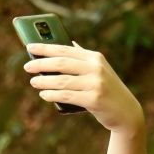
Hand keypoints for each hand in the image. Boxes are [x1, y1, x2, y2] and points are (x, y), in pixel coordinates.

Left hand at [23, 42, 144, 137]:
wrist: (125, 111)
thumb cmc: (106, 89)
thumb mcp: (98, 70)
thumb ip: (82, 58)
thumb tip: (67, 43)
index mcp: (94, 57)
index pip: (65, 49)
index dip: (45, 48)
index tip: (29, 47)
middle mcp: (96, 68)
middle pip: (61, 63)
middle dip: (41, 64)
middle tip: (27, 67)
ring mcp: (95, 84)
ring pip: (62, 81)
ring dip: (44, 81)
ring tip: (33, 82)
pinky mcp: (94, 99)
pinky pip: (67, 96)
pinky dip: (52, 95)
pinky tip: (43, 95)